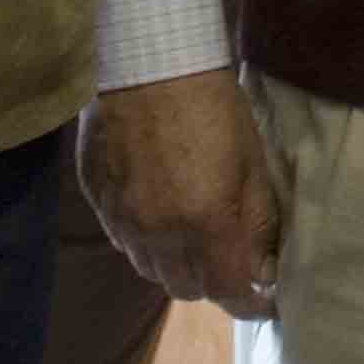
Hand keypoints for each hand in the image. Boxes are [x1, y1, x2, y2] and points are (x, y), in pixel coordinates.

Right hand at [79, 70, 285, 318]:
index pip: (229, 292)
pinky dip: (145, 240)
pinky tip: (158, 210)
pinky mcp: (97, 202)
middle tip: (229, 257)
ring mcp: (122, 220)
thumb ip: (259, 221)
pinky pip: (123, 241)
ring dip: (176, 263)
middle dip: (213, 281)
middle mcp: (159, 233)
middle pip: (187, 289)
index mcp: (205, 223)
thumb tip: (266, 265)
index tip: (265, 296)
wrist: (149, 63)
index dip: (251, 301)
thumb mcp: (253, 161)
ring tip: (193, 233)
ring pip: (151, 270)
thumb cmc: (214, 106)